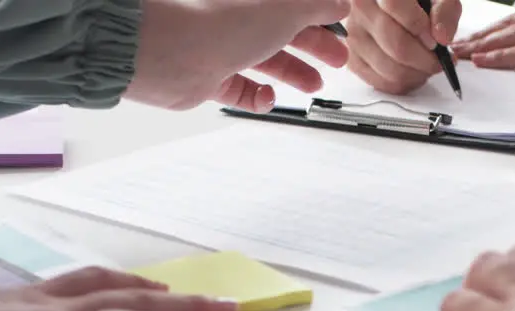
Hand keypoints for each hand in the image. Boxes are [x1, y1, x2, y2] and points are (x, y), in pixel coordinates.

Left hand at [125, 0, 349, 112]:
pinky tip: (267, 97)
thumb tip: (340, 3)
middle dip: (314, 45)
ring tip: (314, 85)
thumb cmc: (223, 21)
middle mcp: (236, 16)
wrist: (172, 52)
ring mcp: (221, 46)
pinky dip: (257, 96)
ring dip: (292, 72)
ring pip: (263, 59)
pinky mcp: (209, 75)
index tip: (341, 23)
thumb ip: (317, 5)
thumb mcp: (287, 7)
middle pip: (283, 30)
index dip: (320, 13)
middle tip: (337, 59)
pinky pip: (239, 88)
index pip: (293, 3)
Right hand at [345, 0, 461, 93]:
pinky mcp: (353, 59)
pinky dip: (403, 83)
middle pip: (396, 44)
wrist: (400, 10)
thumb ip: (445, 11)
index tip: (434, 40)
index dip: (418, 25)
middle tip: (438, 60)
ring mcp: (354, 36)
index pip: (394, 4)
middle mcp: (360, 9)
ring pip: (390, 69)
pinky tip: (412, 72)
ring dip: (417, 74)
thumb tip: (441, 38)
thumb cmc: (418, 4)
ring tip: (426, 65)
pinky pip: (381, 82)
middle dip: (425, 60)